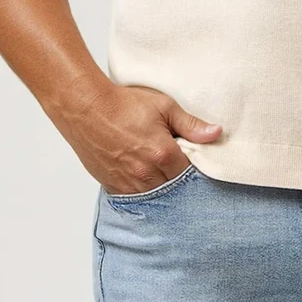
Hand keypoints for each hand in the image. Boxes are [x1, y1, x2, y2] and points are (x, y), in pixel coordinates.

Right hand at [61, 80, 221, 194]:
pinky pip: (135, 197)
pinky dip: (142, 190)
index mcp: (163, 154)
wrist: (85, 108)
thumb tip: (216, 133)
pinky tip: (142, 177)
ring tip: (158, 170)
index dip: (193, 166)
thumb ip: (191, 124)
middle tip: (174, 164)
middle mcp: (146, 173)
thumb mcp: (163, 106)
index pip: (191, 173)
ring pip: (155, 196)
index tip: (190, 158)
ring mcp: (128, 183)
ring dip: (161, 186)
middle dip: (178, 178)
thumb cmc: (122, 104)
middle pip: (175, 188)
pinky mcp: (113, 186)